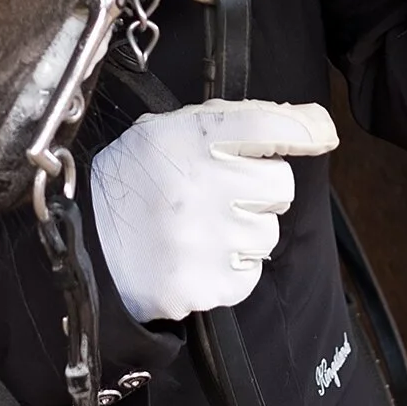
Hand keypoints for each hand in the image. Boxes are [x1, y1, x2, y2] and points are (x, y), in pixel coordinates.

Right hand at [89, 99, 337, 324]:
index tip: (322, 134)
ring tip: (204, 228)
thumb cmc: (135, 181)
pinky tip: (200, 256)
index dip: (303, 128)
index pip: (266, 125)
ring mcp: (202, 239)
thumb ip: (234, 121)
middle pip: (280, 186)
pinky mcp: (204, 284)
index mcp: (186, 138)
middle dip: (261, 190)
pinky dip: (233, 268)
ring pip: (269, 234)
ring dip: (246, 232)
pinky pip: (251, 274)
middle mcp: (197, 185)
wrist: (85, 245)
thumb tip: (316, 125)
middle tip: (225, 193)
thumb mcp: (167, 131)